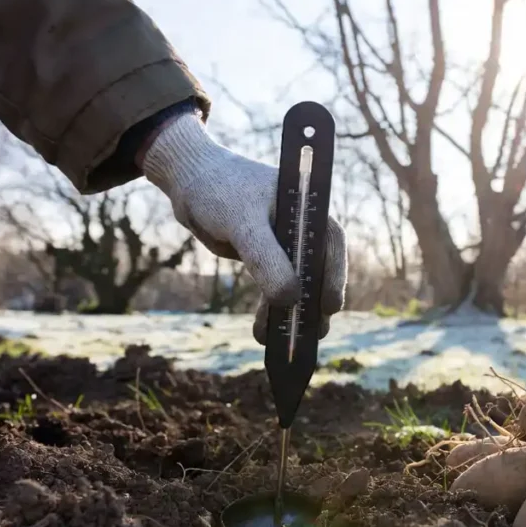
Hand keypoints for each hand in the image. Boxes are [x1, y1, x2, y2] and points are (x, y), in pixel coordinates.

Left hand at [140, 114, 346, 343]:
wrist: (190, 183)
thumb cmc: (220, 191)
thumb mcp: (243, 224)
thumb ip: (266, 260)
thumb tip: (290, 300)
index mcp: (309, 207)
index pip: (332, 244)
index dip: (335, 276)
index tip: (330, 307)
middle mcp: (304, 226)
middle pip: (318, 270)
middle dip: (314, 303)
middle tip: (312, 334)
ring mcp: (286, 244)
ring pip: (297, 284)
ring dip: (292, 313)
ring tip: (287, 342)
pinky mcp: (268, 258)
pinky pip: (276, 288)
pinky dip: (271, 310)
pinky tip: (263, 332)